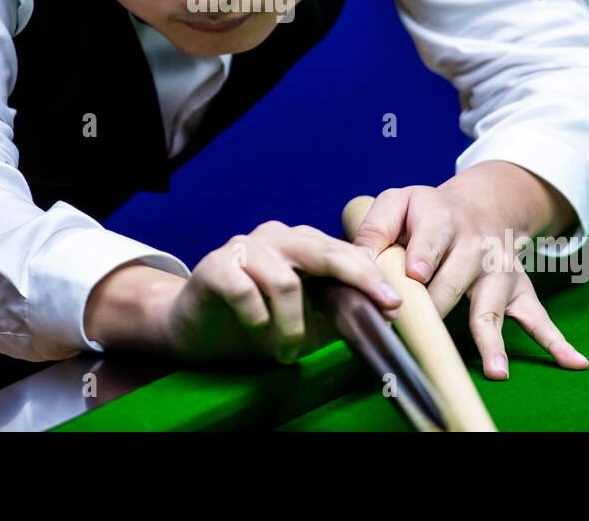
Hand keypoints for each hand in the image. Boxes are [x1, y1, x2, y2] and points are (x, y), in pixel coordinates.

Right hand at [159, 221, 402, 363]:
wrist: (194, 327)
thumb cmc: (253, 322)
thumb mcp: (304, 321)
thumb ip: (337, 312)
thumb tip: (382, 315)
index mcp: (300, 245)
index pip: (343, 252)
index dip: (370, 276)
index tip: (393, 304)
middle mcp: (275, 238)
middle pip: (322, 251)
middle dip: (355, 279)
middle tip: (376, 309)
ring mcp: (244, 248)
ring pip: (284, 281)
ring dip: (290, 326)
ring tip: (286, 350)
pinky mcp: (215, 266)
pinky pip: (244, 290)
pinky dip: (256, 317)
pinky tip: (255, 327)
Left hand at [352, 162, 588, 379]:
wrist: (480, 205)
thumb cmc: (427, 213)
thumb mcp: (397, 203)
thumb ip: (373, 229)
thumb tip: (358, 265)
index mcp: (442, 219)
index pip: (433, 239)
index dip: (425, 256)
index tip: (417, 274)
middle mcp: (476, 246)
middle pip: (456, 281)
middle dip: (440, 305)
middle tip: (423, 329)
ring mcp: (499, 272)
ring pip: (493, 306)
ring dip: (494, 339)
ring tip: (496, 371)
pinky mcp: (518, 290)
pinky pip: (539, 318)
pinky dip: (557, 342)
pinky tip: (574, 362)